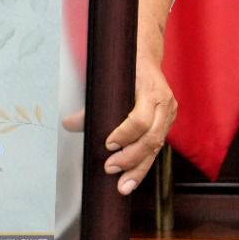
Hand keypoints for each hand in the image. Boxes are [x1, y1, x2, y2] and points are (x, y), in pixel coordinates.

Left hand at [60, 56, 176, 196]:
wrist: (145, 53)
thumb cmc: (126, 65)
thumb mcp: (109, 79)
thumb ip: (91, 104)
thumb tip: (70, 124)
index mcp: (152, 91)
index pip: (141, 119)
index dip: (124, 134)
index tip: (107, 144)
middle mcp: (165, 105)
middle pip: (152, 138)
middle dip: (131, 158)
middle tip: (109, 168)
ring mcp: (169, 115)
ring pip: (157, 147)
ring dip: (139, 169)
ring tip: (123, 186)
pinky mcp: (167, 124)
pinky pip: (157, 147)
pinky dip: (143, 164)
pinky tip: (131, 178)